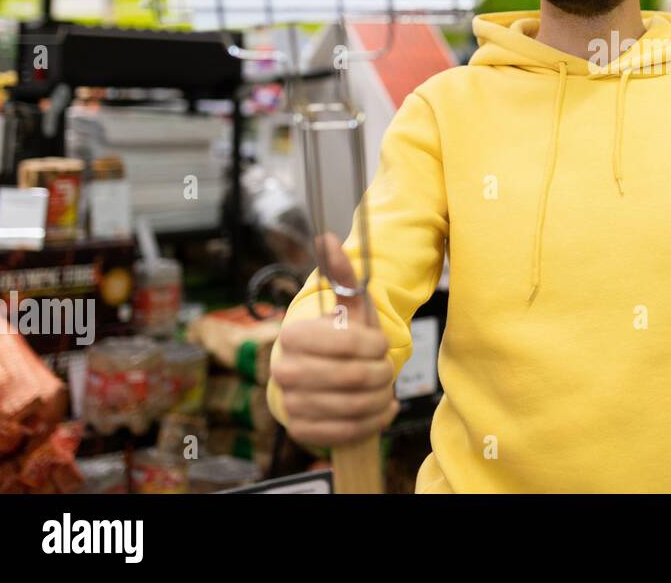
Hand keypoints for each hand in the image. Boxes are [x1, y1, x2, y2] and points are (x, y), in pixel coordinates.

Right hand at [271, 233, 398, 446]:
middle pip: (355, 377)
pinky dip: (373, 421)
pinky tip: (379, 408)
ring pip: (355, 405)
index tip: (381, 343)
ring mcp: (292, 403)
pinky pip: (349, 432)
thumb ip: (342, 275)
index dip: (375, 345)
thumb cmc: (340, 338)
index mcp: (294, 336)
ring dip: (380, 396)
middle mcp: (284, 371)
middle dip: (381, 372)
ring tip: (383, 387)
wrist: (320, 376)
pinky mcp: (302, 431)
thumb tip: (327, 238)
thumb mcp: (348, 307)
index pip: (347, 343)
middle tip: (385, 368)